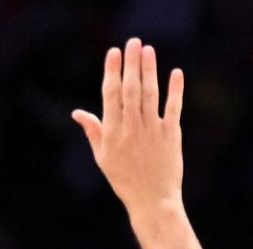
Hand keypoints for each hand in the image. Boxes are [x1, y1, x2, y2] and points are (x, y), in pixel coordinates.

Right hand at [72, 39, 183, 216]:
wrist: (153, 201)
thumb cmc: (125, 180)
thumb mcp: (103, 157)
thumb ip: (93, 131)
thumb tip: (77, 112)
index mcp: (113, 132)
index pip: (111, 95)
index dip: (112, 72)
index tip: (113, 52)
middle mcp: (132, 128)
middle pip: (131, 90)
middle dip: (131, 64)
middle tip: (132, 42)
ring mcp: (152, 131)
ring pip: (150, 95)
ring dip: (150, 71)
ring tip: (148, 50)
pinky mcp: (171, 136)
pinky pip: (173, 109)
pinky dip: (175, 91)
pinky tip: (175, 73)